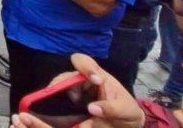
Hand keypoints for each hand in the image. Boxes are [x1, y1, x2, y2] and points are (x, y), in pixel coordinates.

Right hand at [11, 53, 144, 127]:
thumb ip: (111, 108)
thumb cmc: (127, 112)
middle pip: (65, 77)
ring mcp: (75, 94)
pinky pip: (59, 105)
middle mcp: (82, 82)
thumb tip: (91, 108)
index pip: (84, 62)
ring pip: (59, 90)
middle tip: (74, 99)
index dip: (85, 67)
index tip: (96, 80)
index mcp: (97, 76)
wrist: (126, 125)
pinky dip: (55, 107)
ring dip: (58, 96)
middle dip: (63, 84)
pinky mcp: (71, 107)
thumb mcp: (126, 110)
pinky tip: (57, 117)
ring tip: (67, 106)